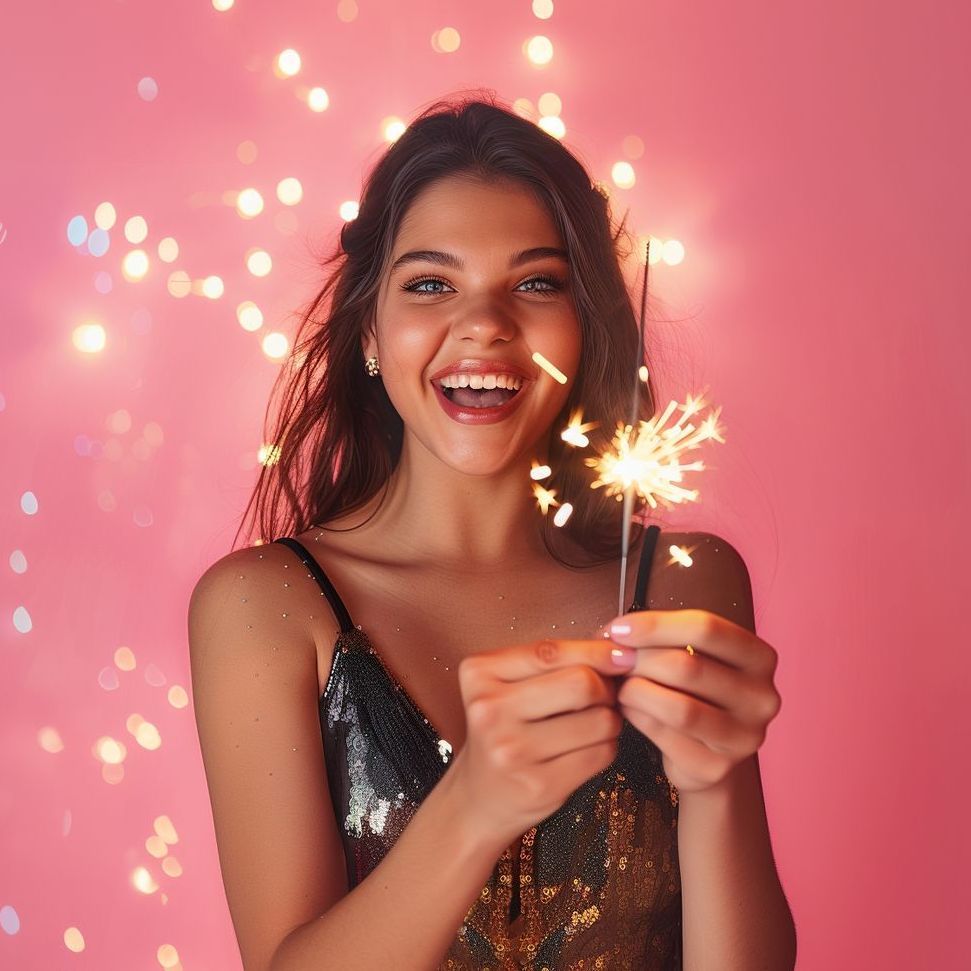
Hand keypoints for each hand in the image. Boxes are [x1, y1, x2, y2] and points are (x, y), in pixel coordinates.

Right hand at [448, 638, 636, 845]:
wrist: (480, 797)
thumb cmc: (504, 730)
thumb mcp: (509, 685)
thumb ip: (553, 662)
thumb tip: (619, 653)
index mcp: (479, 674)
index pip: (550, 651)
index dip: (595, 650)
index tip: (620, 654)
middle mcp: (489, 711)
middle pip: (581, 683)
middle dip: (605, 687)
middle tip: (604, 696)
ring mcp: (512, 751)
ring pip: (600, 720)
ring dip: (610, 719)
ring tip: (594, 723)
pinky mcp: (539, 785)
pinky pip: (601, 753)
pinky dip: (606, 747)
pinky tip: (588, 747)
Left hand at [604, 609, 781, 794]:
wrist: (704, 751)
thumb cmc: (693, 690)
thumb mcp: (691, 654)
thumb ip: (663, 638)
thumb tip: (618, 632)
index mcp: (760, 658)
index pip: (706, 629)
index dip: (656, 625)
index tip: (619, 629)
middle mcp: (762, 698)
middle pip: (688, 667)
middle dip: (640, 660)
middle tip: (615, 662)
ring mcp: (744, 738)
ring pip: (677, 707)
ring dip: (636, 691)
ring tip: (620, 685)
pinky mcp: (716, 767)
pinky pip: (664, 735)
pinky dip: (636, 717)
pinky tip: (628, 709)